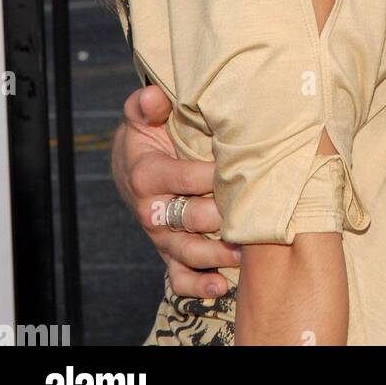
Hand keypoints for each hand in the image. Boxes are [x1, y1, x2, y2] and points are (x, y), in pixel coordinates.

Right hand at [113, 84, 239, 297]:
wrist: (132, 162)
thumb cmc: (147, 133)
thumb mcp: (142, 114)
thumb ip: (146, 104)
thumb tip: (155, 97)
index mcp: (147, 175)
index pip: (183, 178)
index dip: (212, 175)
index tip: (242, 168)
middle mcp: (152, 211)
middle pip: (188, 219)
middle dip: (220, 218)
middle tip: (253, 212)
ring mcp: (161, 235)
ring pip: (186, 252)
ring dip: (215, 256)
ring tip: (244, 253)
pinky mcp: (168, 251)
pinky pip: (178, 277)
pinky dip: (198, 286)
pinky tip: (222, 287)